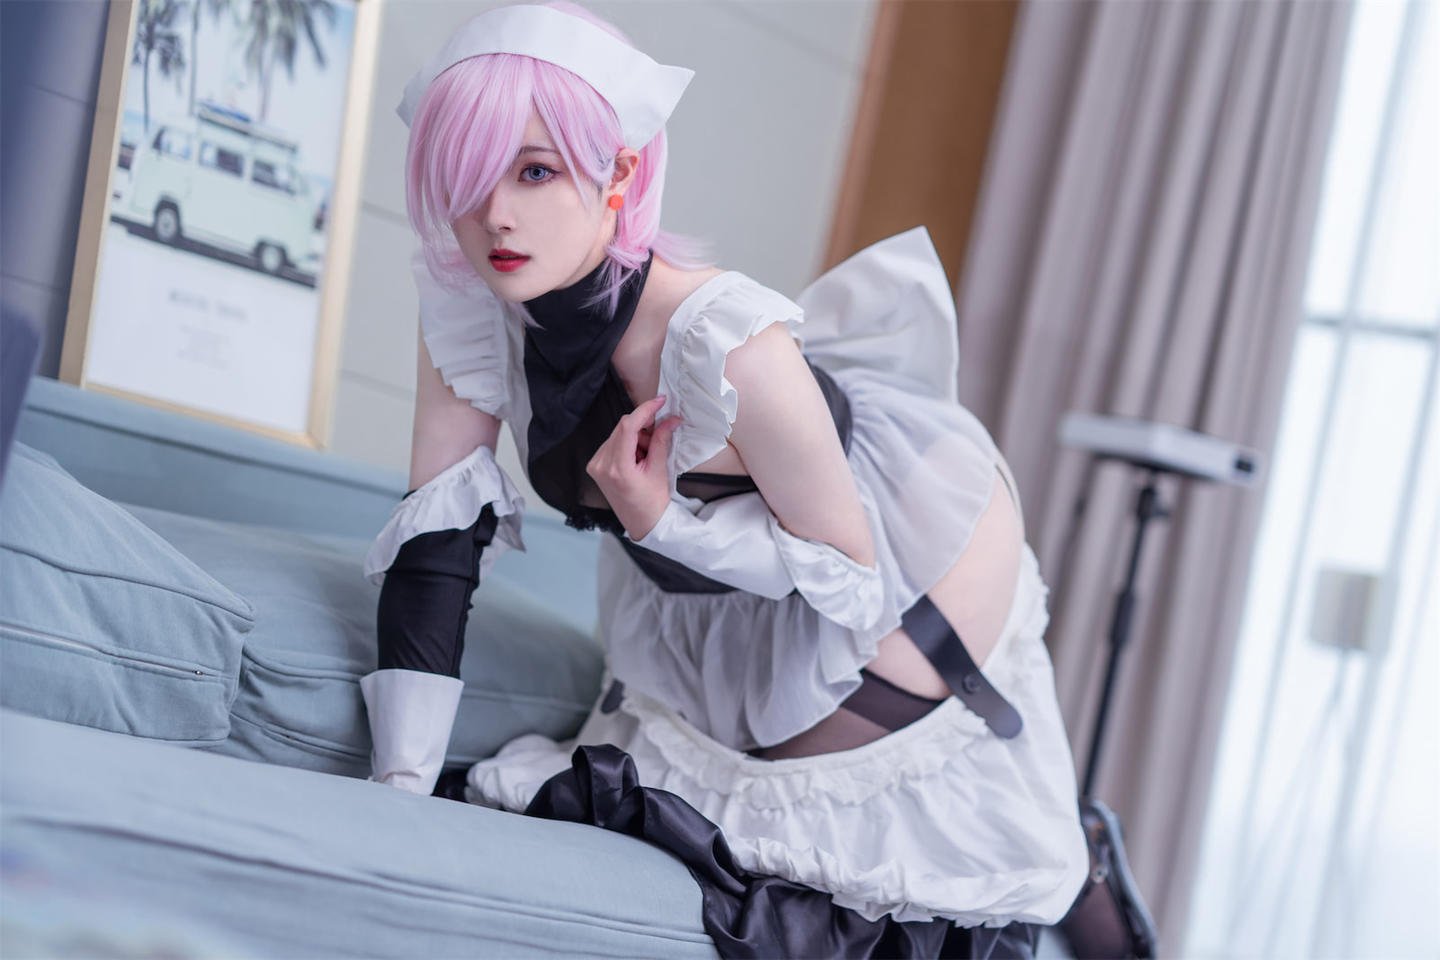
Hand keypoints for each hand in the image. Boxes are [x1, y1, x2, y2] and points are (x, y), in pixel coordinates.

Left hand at [586, 394, 680, 539]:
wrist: (641, 522)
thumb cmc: (652, 502)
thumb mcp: (659, 469)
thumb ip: (661, 440)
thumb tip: (670, 419)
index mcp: (618, 468)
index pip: (628, 427)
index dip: (645, 410)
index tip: (659, 402)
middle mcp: (601, 465)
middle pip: (622, 427)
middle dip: (643, 427)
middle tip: (658, 436)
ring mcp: (596, 465)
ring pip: (618, 434)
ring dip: (635, 438)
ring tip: (646, 457)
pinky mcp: (595, 465)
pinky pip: (613, 443)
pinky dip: (627, 445)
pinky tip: (636, 459)